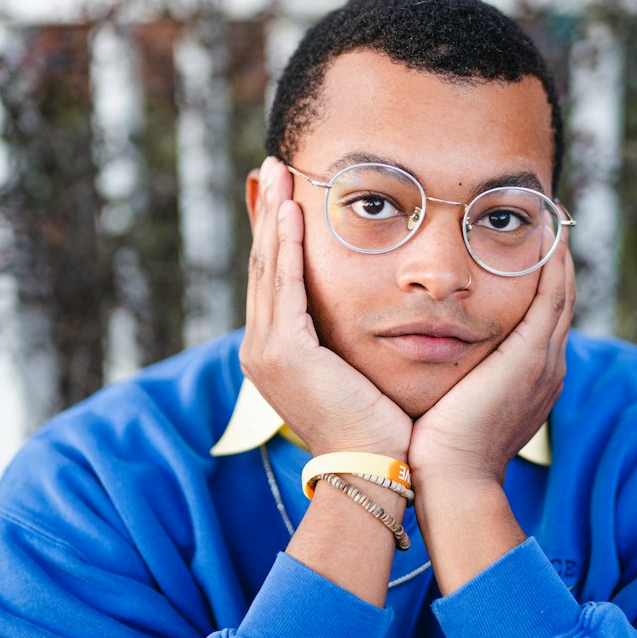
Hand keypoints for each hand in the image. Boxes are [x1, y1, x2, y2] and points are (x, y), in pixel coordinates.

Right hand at [240, 157, 411, 457]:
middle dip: (267, 214)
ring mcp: (266, 350)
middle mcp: (260, 349)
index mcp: (276, 354)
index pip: (274, 281)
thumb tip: (362, 319)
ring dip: (273, 216)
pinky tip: (292, 212)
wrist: (370, 470)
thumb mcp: (354, 375)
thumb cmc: (376, 428)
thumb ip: (345, 343)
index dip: (275, 236)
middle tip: (273, 168)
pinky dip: (286, 246)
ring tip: (278, 173)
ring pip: (268, 268)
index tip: (283, 197)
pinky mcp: (283, 351)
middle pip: (263, 265)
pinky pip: (285, 285)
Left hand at [409, 237, 574, 490]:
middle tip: (549, 220)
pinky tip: (548, 233)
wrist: (451, 479)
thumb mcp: (450, 406)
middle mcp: (546, 369)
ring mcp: (544, 363)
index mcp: (529, 381)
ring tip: (552, 216)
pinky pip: (551, 297)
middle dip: (554, 262)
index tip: (528, 252)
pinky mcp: (531, 357)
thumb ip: (449, 380)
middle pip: (558, 301)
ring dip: (558, 253)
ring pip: (560, 293)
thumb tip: (424, 361)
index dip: (538, 285)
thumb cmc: (436, 451)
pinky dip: (553, 264)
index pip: (540, 321)